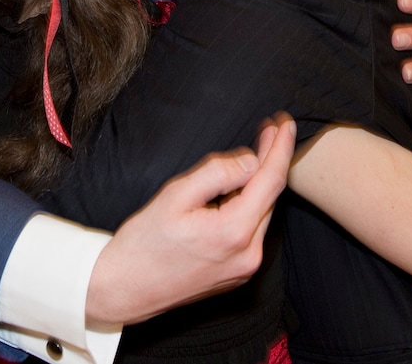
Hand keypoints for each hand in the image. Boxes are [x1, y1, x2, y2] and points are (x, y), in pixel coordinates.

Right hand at [86, 114, 295, 327]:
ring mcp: (244, 267)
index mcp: (234, 232)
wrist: (125, 288)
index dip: (280, 148)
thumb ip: (217, 173)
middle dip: (271, 160)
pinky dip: (249, 204)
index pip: (270, 181)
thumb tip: (251, 161)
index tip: (286, 122)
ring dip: (259, 182)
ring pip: (261, 212)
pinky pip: (252, 229)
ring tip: (252, 154)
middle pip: (270, 196)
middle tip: (268, 129)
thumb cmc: (145, 241)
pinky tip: (236, 189)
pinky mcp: (237, 273)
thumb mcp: (176, 194)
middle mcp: (248, 254)